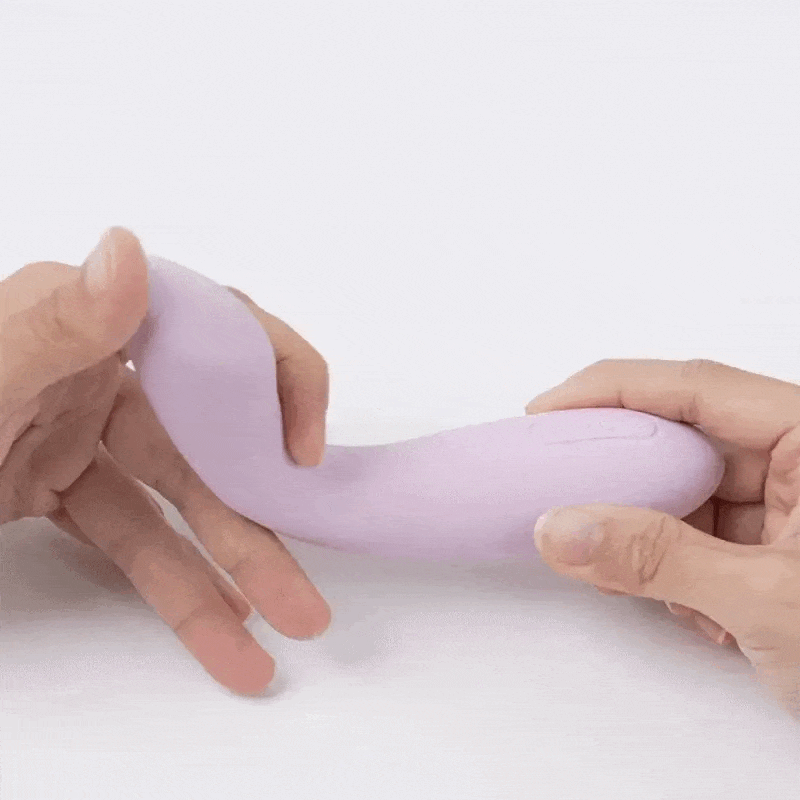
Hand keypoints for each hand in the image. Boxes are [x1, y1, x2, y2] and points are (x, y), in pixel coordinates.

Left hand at [0, 227, 330, 694]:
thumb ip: (51, 324)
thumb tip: (132, 250)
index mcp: (79, 320)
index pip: (211, 328)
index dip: (276, 380)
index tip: (299, 452)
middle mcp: (92, 368)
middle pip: (206, 436)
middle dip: (262, 513)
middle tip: (309, 583)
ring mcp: (78, 431)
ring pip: (176, 500)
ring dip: (230, 568)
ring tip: (282, 625)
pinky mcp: (59, 486)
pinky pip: (130, 535)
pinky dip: (175, 581)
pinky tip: (222, 624)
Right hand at [525, 358, 799, 717]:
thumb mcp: (770, 600)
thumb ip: (660, 560)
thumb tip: (563, 529)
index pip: (697, 388)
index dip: (612, 390)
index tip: (549, 411)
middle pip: (686, 439)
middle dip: (623, 472)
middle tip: (561, 480)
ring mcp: (789, 510)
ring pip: (687, 493)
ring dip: (646, 534)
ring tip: (619, 568)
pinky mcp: (776, 552)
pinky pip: (700, 537)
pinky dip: (674, 568)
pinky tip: (684, 605)